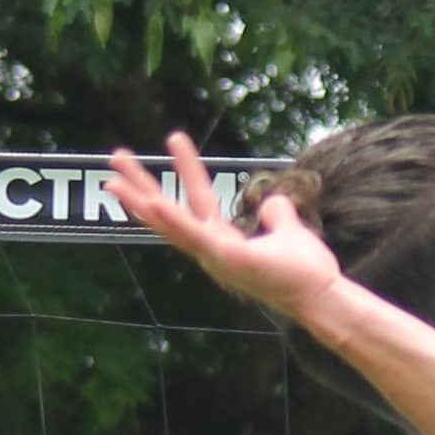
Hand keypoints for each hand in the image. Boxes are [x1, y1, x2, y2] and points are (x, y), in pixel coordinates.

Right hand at [105, 136, 345, 329]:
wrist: (320, 297)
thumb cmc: (305, 271)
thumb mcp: (289, 231)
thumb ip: (277, 214)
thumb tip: (273, 201)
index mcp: (222, 240)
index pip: (197, 198)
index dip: (187, 169)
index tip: (174, 137)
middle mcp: (211, 249)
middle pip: (168, 212)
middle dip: (141, 186)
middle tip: (116, 156)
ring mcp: (214, 256)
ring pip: (169, 224)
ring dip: (141, 201)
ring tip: (114, 179)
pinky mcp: (225, 258)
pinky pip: (193, 235)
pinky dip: (171, 219)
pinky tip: (152, 203)